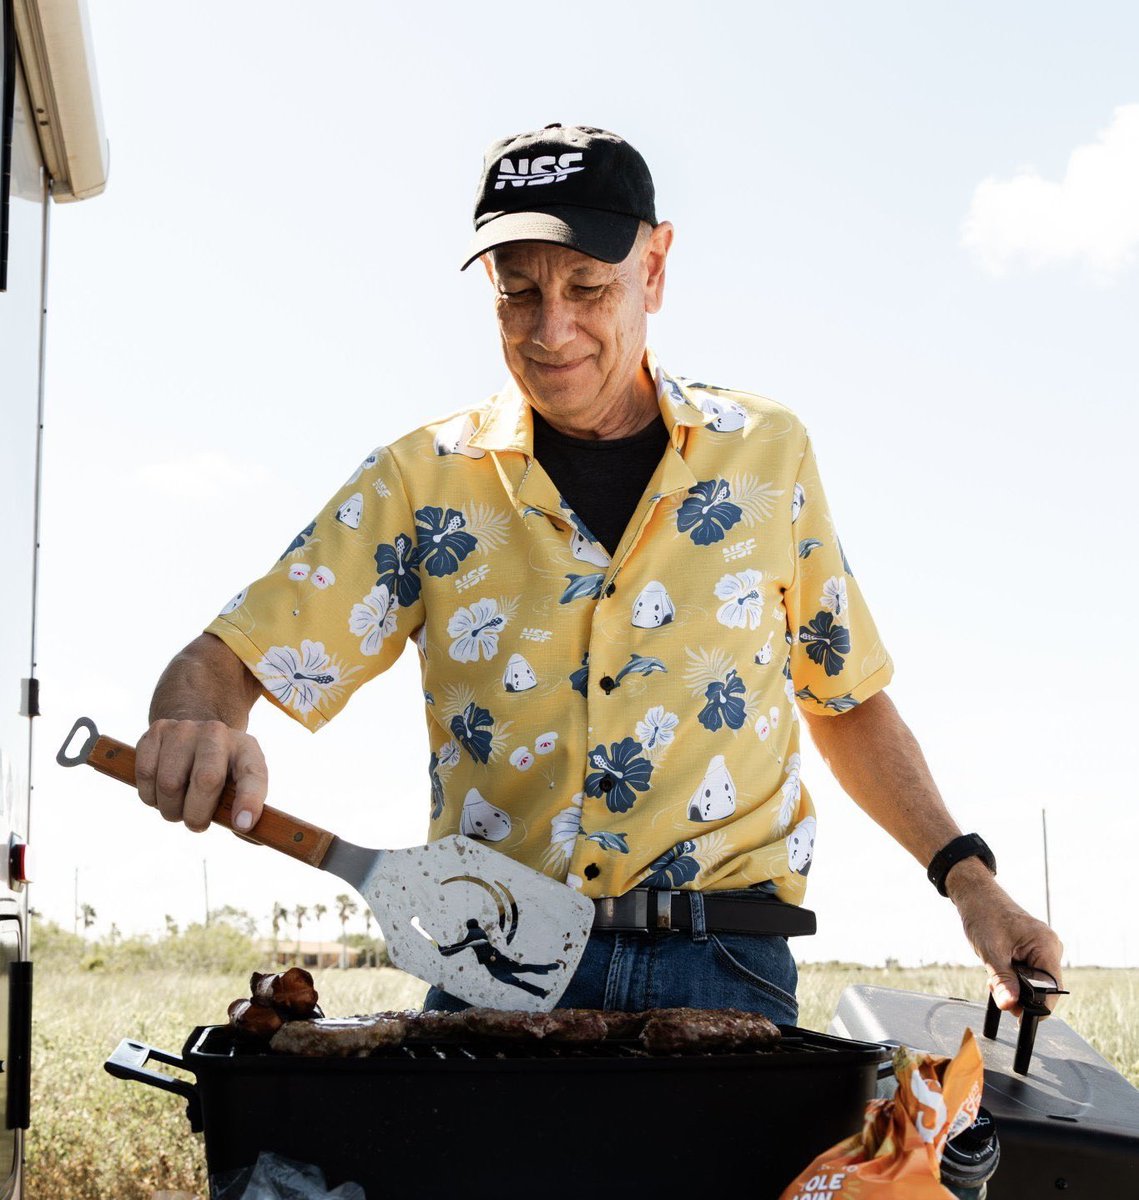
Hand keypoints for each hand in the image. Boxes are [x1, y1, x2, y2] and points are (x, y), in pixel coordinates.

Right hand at [134, 719, 267, 833]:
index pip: (253, 774)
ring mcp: (185, 730)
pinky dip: (150, 797)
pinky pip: (146, 775)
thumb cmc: (221, 770)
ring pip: (169, 784)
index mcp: (246, 749)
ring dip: (170, 809)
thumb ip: (245, 810)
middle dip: (197, 815)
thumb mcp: (240, 783)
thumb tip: (241, 827)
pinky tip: (160, 792)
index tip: (242, 825)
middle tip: (196, 824)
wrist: (195, 733)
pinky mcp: (157, 731)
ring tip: (178, 806)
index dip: (249, 801)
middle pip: (206, 780)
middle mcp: (217, 733)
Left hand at [947, 859, 1063, 1016]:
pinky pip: (1029, 973)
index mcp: (1046, 946)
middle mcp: (1050, 948)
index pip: (1053, 989)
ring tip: (994, 977)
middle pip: (1044, 988)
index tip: (1017, 1015)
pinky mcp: (1034, 950)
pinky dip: (1013, 977)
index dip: (1037, 1006)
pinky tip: (999, 971)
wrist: (976, 895)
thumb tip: (1010, 1006)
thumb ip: (1003, 981)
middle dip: (1021, 996)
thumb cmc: (984, 915)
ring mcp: (1043, 949)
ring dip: (1014, 986)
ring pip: (1034, 983)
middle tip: (997, 991)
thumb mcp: (991, 952)